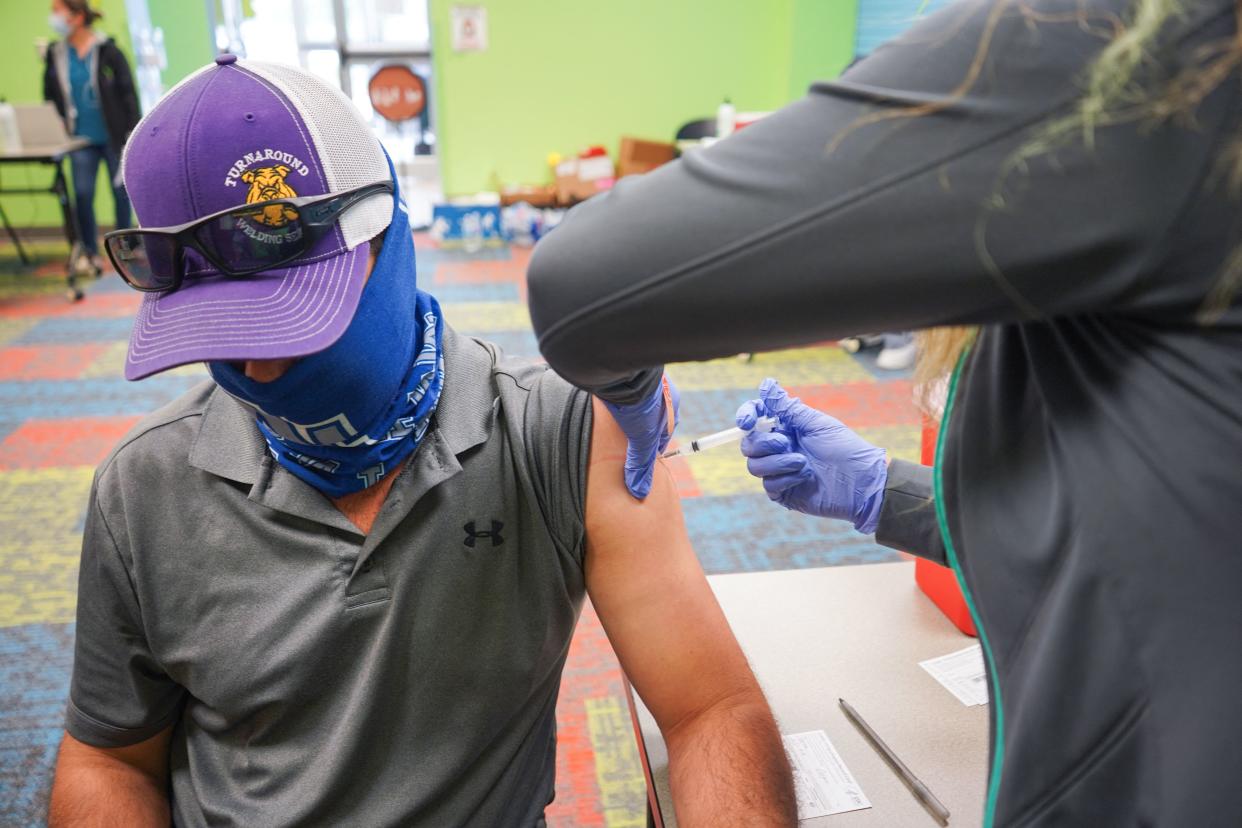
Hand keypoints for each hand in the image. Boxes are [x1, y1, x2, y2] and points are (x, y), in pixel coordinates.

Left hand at [604, 375, 680, 498]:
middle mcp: (660, 390)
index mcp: (671, 405)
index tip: (638, 453)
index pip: (664, 431)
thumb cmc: (640, 401)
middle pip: (649, 416)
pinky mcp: (625, 369)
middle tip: (622, 438)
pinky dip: (615, 395)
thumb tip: (639, 491)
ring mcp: (644, 378)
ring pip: (636, 401)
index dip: (651, 445)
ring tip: (610, 421)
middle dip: (637, 428)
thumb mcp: (642, 437)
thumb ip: (641, 463)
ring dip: (626, 411)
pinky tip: (604, 401)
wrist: (623, 366)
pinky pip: (622, 387)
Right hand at [736, 378, 886, 532]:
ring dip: (777, 463)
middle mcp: (778, 449)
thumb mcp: (814, 423)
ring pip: (754, 466)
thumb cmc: (844, 448)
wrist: (861, 482)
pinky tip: (805, 477)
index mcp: (785, 428)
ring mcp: (779, 471)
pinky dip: (786, 479)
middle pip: (749, 444)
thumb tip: (765, 383)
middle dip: (764, 443)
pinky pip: (769, 485)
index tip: (747, 422)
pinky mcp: (783, 492)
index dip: (745, 417)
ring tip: (803, 463)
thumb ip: (786, 406)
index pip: (754, 419)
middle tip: (788, 443)